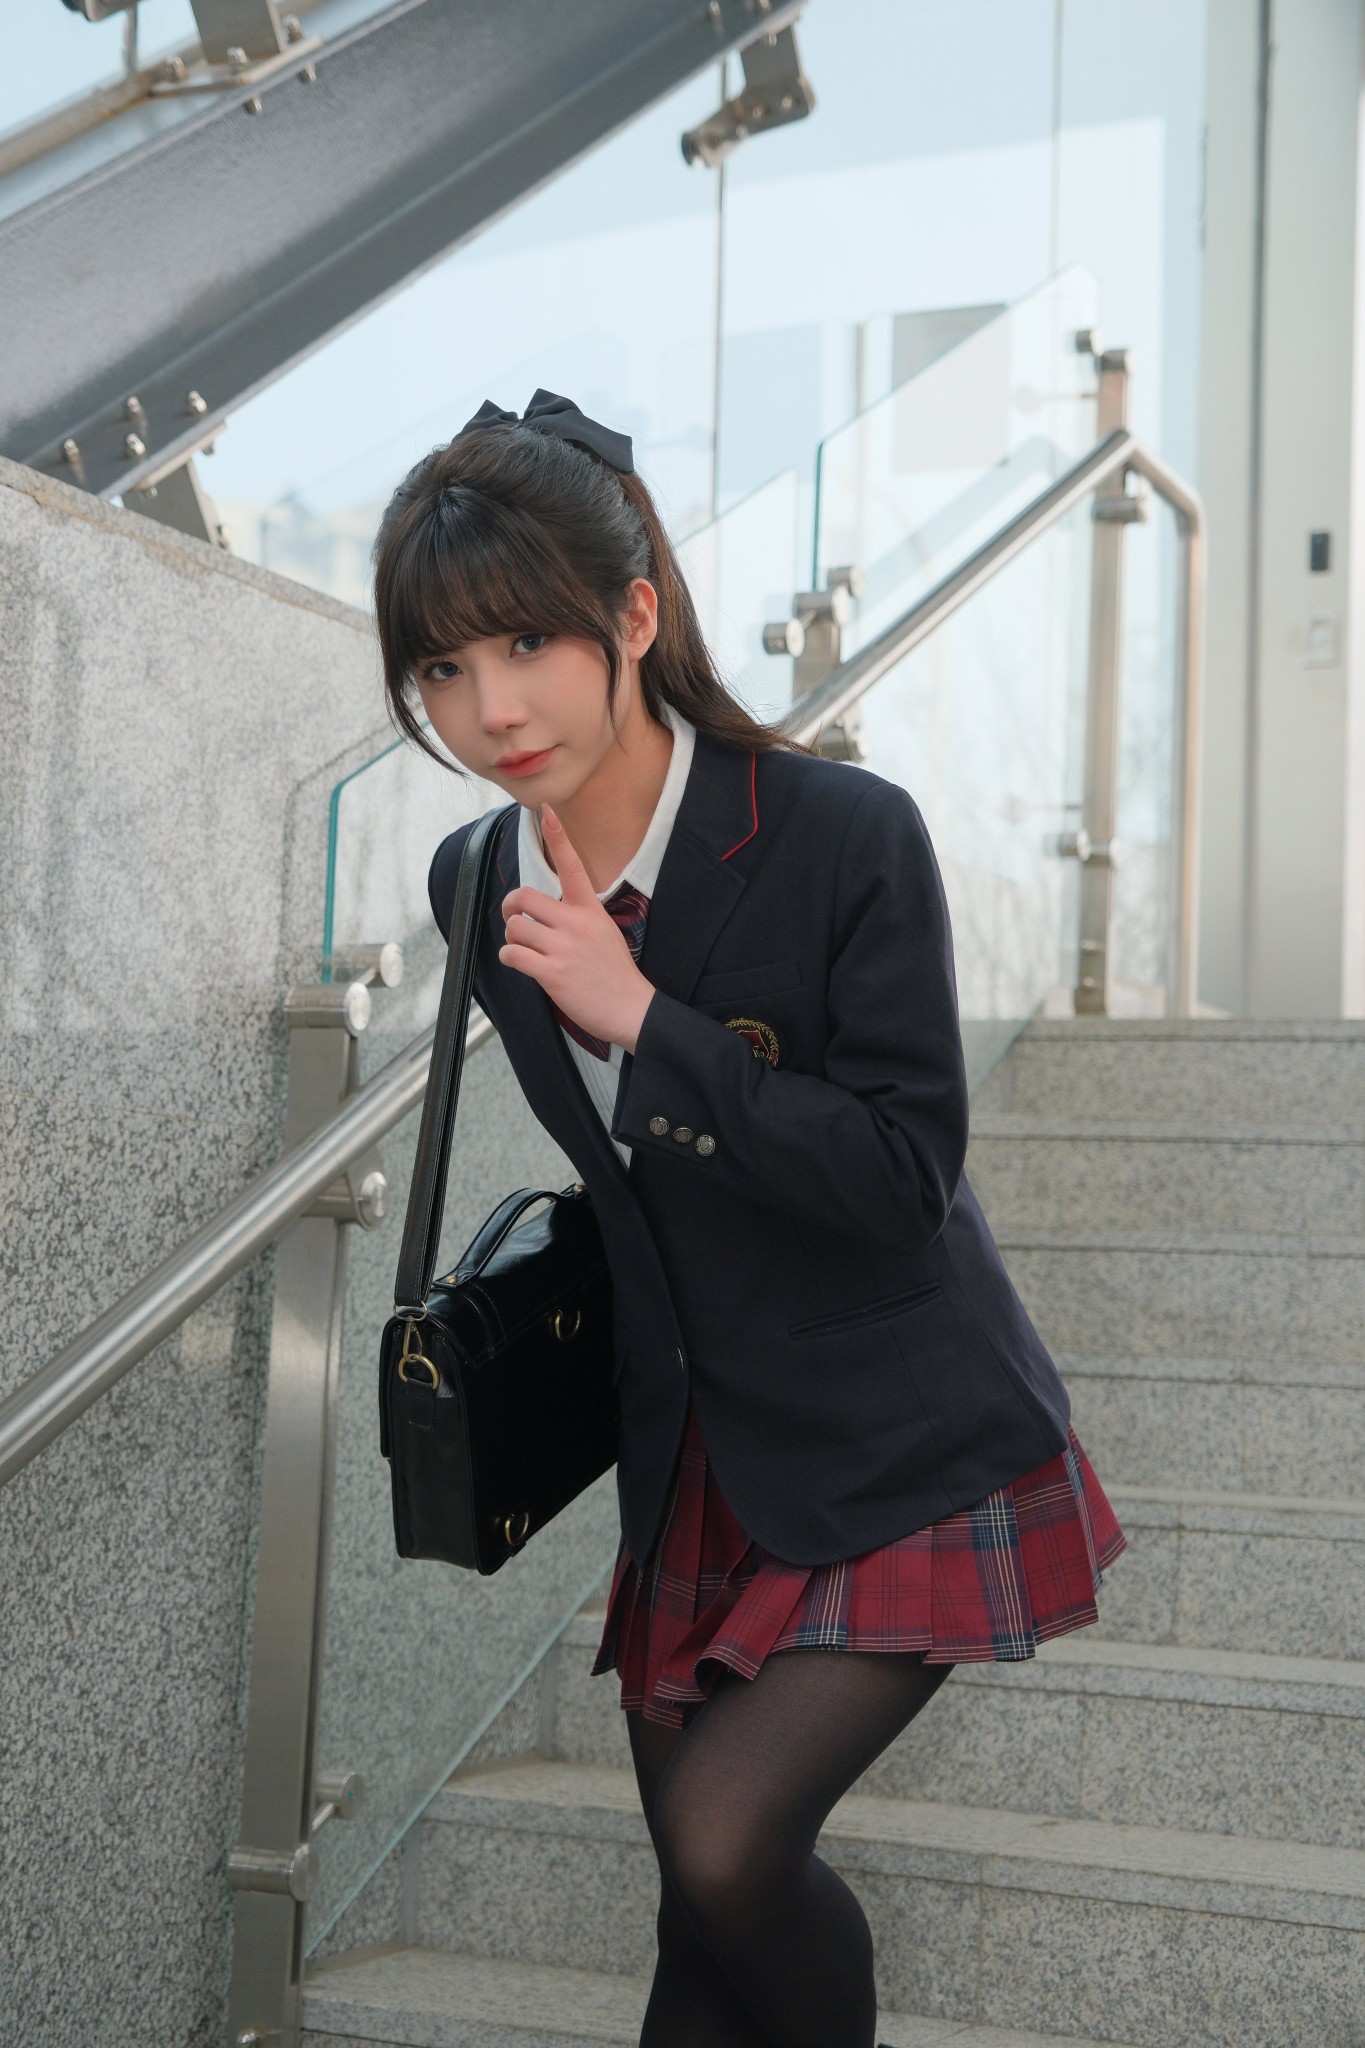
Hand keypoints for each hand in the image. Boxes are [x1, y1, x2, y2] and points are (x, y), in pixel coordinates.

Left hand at [499, 804, 656, 1052]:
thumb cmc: (615, 972)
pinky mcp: (551, 973)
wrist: (629, 1007)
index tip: (546, 810)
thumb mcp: (604, 931)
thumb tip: (546, 913)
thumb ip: (578, 916)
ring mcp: (563, 948)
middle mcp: (575, 923)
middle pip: (524, 898)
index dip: (557, 836)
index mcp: (590, 910)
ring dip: (512, 940)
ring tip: (525, 950)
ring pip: (514, 929)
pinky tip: (520, 964)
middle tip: (515, 918)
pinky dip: (509, 958)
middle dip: (511, 907)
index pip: (572, 865)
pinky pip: (513, 955)